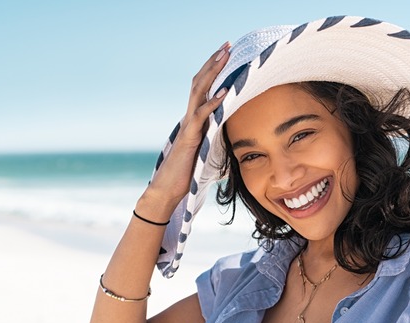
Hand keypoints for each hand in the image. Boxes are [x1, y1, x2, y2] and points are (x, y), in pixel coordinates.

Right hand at [142, 42, 231, 209]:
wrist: (169, 190)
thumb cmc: (189, 175)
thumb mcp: (211, 156)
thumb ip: (222, 146)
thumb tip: (240, 148)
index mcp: (196, 120)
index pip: (205, 89)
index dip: (215, 71)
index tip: (228, 55)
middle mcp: (191, 118)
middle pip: (201, 82)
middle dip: (214, 63)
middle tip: (228, 45)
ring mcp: (188, 126)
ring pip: (199, 92)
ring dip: (213, 73)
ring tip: (225, 56)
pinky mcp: (189, 137)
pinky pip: (202, 116)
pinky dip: (213, 102)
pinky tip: (226, 91)